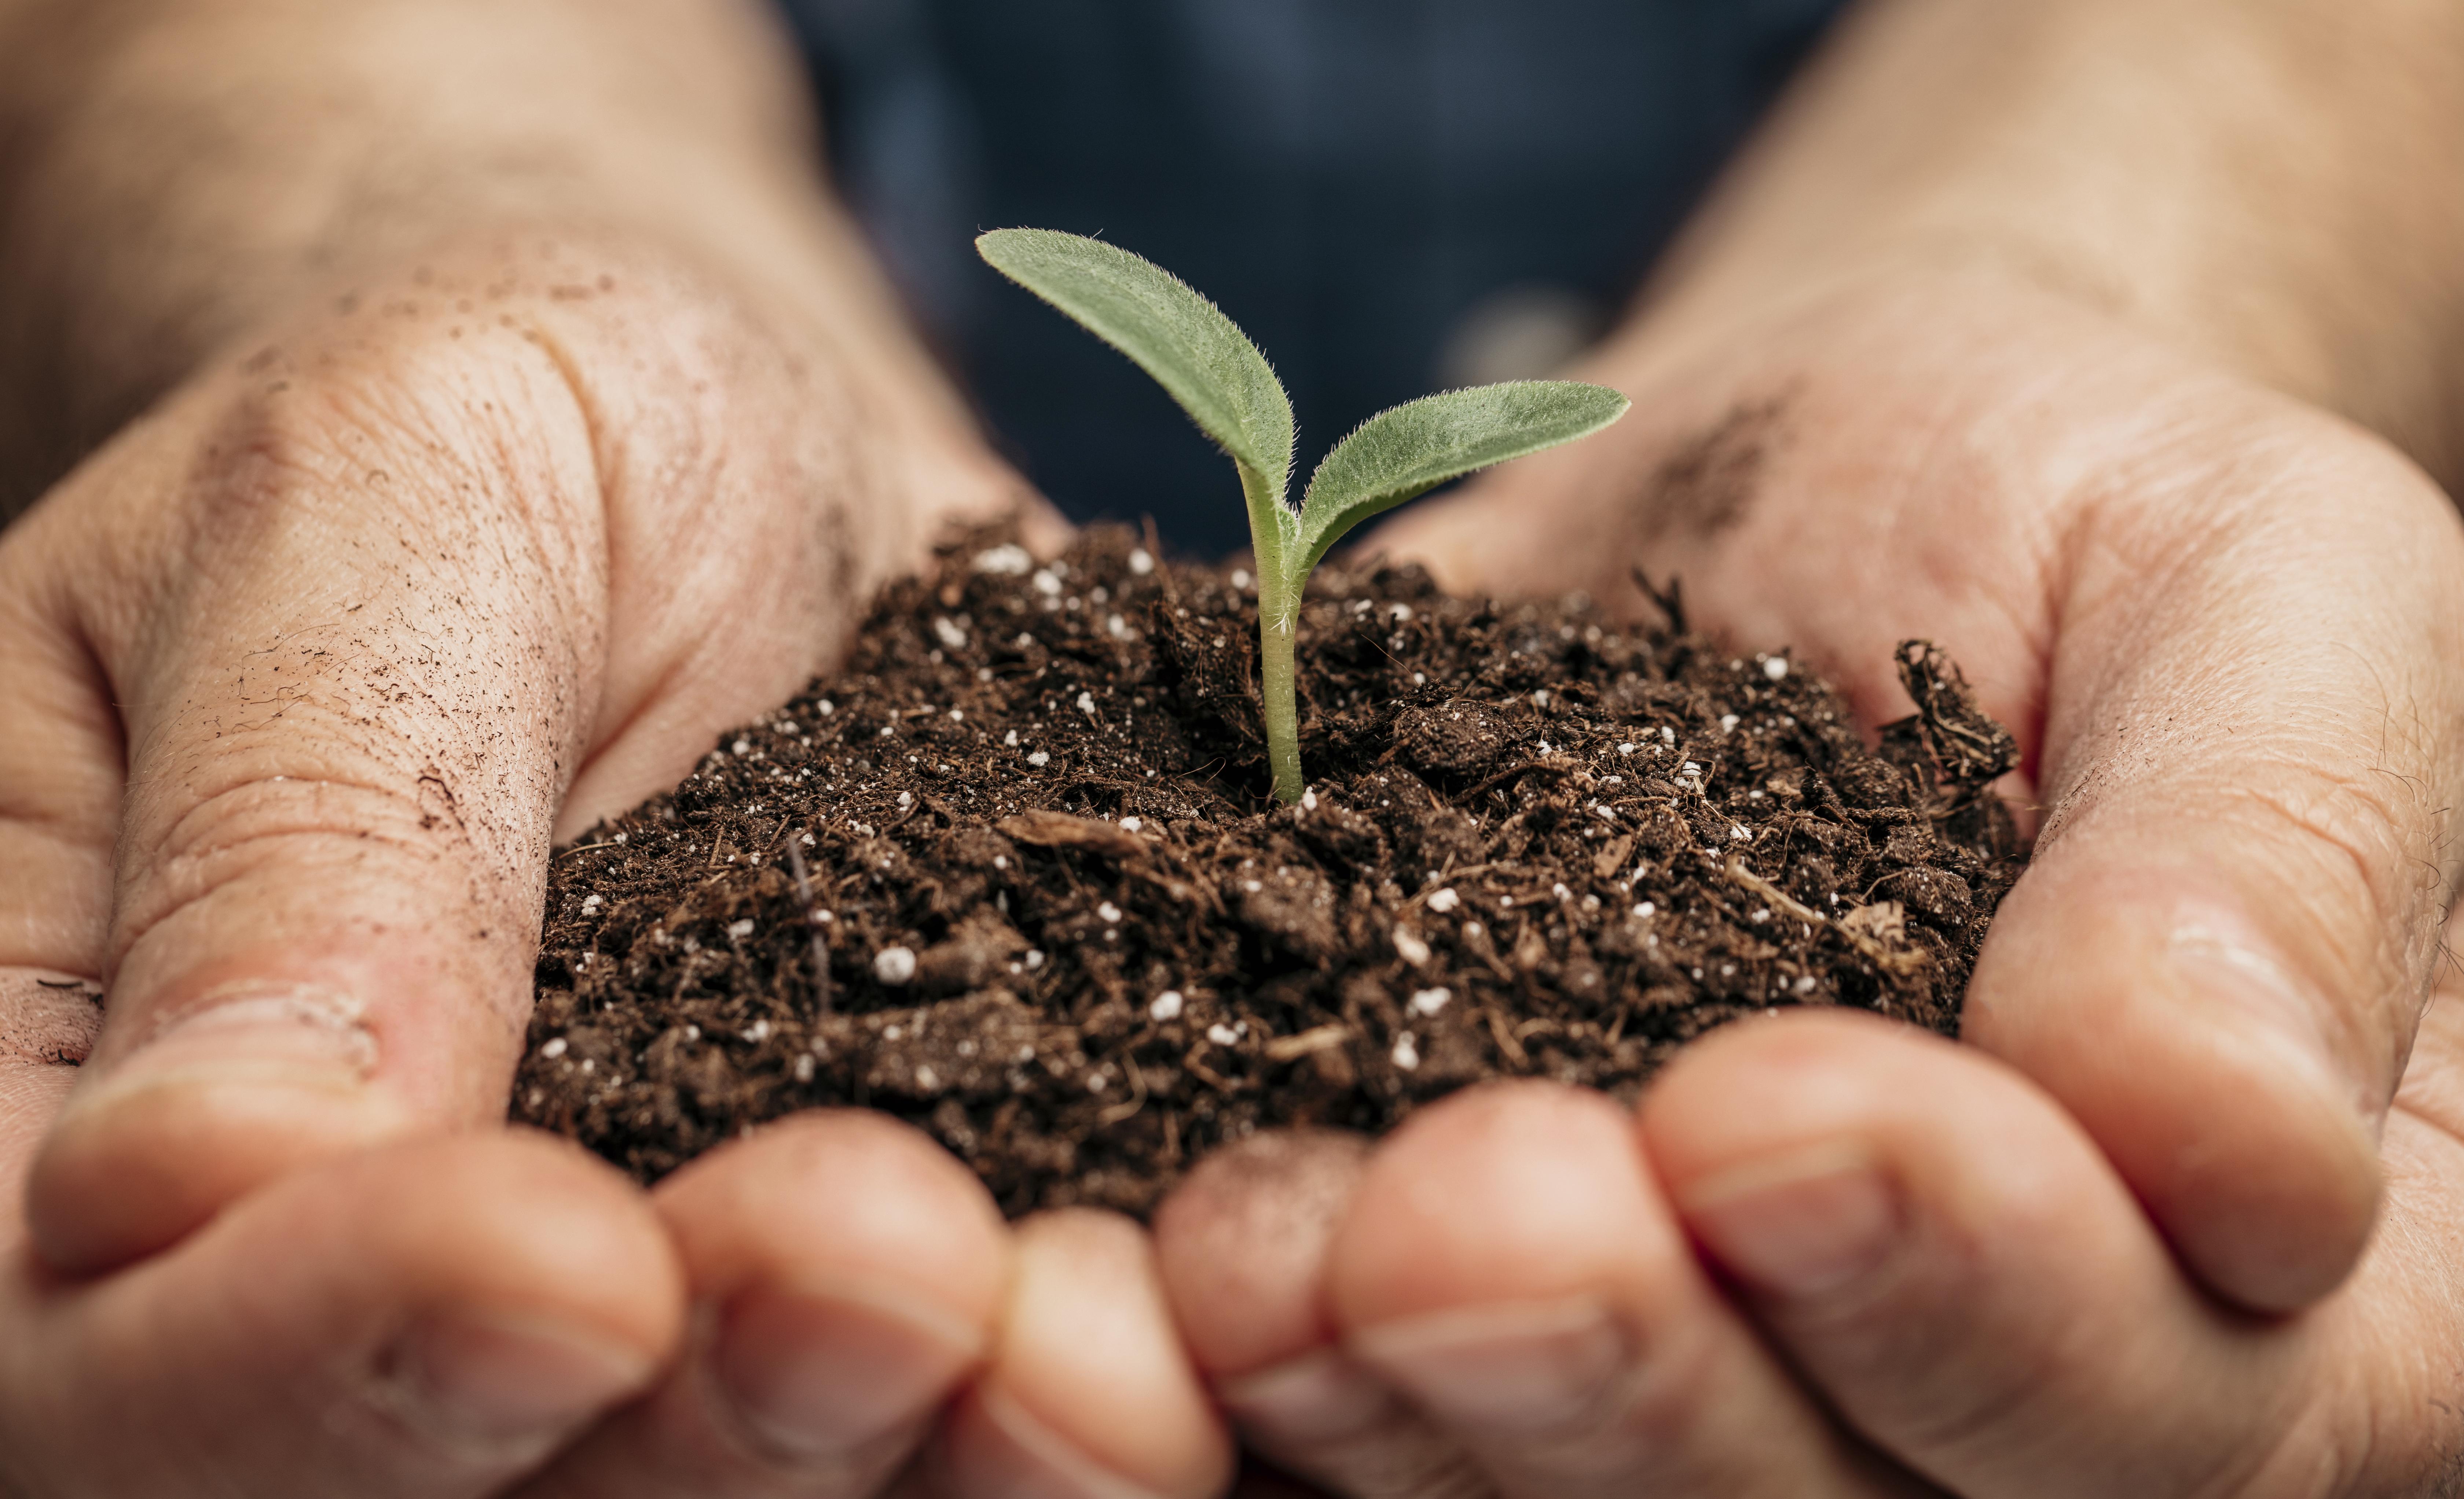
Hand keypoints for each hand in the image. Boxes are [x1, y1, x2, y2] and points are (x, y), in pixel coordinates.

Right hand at [0, 225, 1231, 1497]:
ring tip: (1099, 1325)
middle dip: (698, 1421)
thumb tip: (197, 1177)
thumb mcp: (360, 509)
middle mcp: (358, 1281)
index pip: (105, 1355)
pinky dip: (1133, 1355)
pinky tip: (1249, 1285)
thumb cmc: (482, 426)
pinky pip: (989, 1364)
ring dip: (945, 1438)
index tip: (550, 1260)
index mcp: (77, 1119)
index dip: (309, 1360)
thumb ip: (294, 822)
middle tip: (892, 1274)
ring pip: (760, 1474)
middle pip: (468, 1490)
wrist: (716, 451)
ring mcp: (650, 1308)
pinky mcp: (904, 1264)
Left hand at [1129, 266, 2463, 1494]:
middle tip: (1451, 1227)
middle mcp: (2002, 1375)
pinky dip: (1263, 1368)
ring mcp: (1731, 1359)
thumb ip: (2273, 856)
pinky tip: (1161, 1265)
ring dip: (1406, 1406)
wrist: (1813, 495)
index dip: (1978, 1289)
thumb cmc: (2073, 509)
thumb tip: (2235, 1152)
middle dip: (1633, 1378)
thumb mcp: (2262, 586)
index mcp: (2297, 1271)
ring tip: (1259, 1250)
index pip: (2175, 1391)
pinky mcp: (1494, 1304)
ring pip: (1576, 1496)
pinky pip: (1384, 1401)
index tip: (1781, 1111)